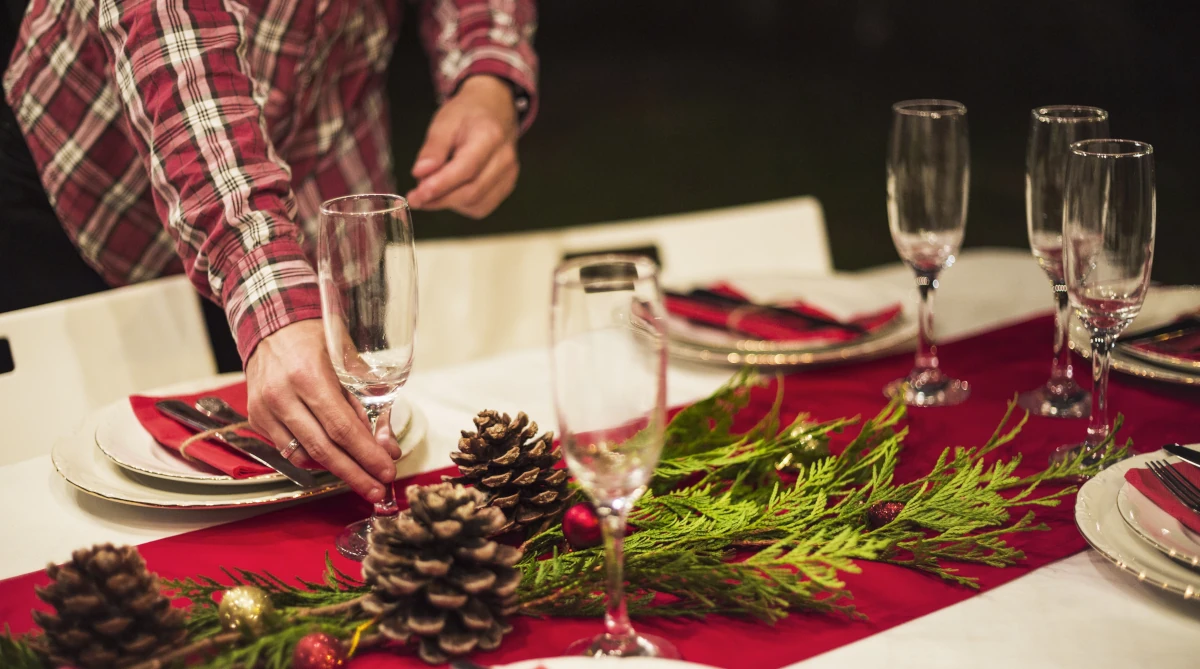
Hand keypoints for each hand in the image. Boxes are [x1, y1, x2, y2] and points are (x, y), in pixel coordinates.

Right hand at [244, 320, 401, 501]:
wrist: (272, 326)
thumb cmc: (317, 340)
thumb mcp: (351, 362)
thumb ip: (370, 404)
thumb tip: (387, 446)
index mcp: (308, 376)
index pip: (342, 427)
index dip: (366, 454)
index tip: (387, 472)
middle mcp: (281, 395)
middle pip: (323, 448)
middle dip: (355, 474)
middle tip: (377, 491)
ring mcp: (264, 409)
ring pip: (304, 454)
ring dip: (336, 470)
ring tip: (362, 477)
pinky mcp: (255, 418)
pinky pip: (287, 450)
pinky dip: (313, 458)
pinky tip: (332, 458)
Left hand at [406, 75, 519, 218]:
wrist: (494, 108)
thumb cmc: (468, 114)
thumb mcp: (444, 121)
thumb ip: (433, 148)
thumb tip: (420, 174)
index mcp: (489, 136)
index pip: (465, 169)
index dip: (440, 186)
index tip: (417, 195)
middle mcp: (504, 159)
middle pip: (471, 192)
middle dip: (439, 199)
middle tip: (415, 198)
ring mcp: (509, 174)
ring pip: (476, 204)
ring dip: (449, 203)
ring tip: (431, 188)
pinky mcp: (506, 186)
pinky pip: (482, 206)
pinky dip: (461, 205)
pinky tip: (450, 191)